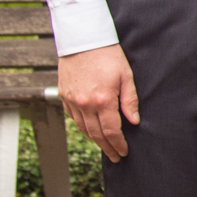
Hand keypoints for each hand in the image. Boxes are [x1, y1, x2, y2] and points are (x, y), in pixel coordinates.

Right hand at [58, 44, 138, 160]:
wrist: (82, 39)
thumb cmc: (108, 55)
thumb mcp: (126, 76)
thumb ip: (129, 100)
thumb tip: (133, 121)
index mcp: (102, 100)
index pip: (111, 131)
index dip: (118, 144)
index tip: (123, 152)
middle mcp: (84, 104)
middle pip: (96, 134)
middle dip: (107, 147)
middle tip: (115, 156)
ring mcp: (72, 101)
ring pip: (83, 128)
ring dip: (94, 139)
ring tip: (105, 146)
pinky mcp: (63, 96)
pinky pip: (73, 118)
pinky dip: (82, 126)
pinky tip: (90, 129)